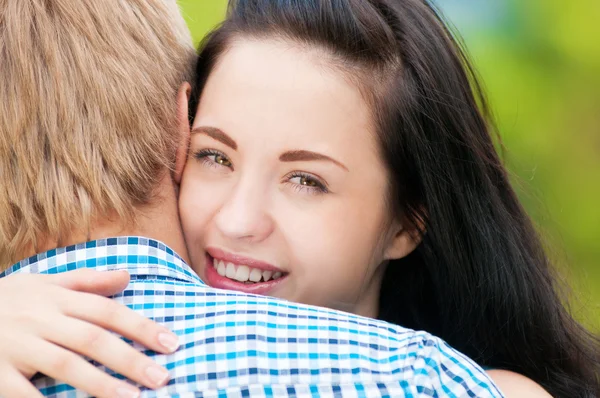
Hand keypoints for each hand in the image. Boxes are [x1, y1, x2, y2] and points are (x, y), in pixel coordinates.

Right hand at [0, 269, 179, 397]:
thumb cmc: (8, 299)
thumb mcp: (44, 283)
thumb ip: (86, 281)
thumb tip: (127, 276)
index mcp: (56, 298)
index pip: (107, 311)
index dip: (141, 327)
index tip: (171, 343)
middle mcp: (40, 319)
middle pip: (93, 339)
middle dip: (130, 359)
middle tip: (163, 378)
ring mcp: (17, 346)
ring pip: (66, 366)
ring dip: (102, 384)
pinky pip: (25, 393)